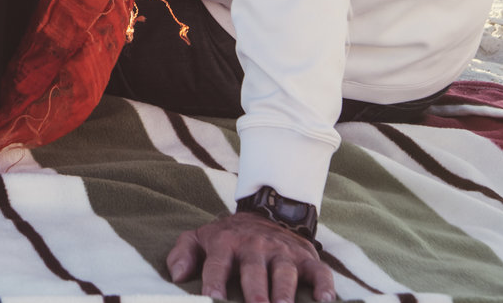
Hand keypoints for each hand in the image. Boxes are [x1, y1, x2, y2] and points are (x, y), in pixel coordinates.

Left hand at [167, 213, 334, 302]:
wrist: (267, 210)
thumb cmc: (229, 236)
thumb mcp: (201, 237)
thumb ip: (183, 253)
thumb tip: (176, 276)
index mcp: (226, 243)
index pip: (217, 263)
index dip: (214, 281)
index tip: (213, 299)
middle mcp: (255, 246)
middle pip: (254, 269)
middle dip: (255, 291)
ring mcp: (282, 251)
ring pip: (285, 271)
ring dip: (285, 291)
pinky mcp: (306, 256)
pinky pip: (319, 271)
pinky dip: (324, 285)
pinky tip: (326, 300)